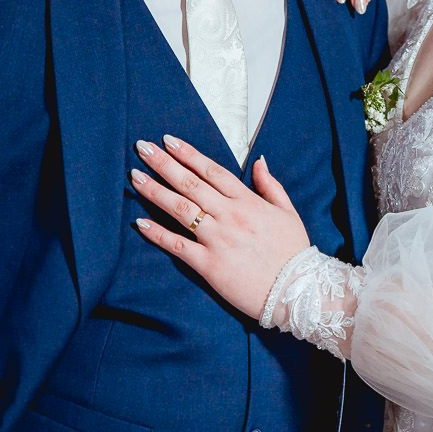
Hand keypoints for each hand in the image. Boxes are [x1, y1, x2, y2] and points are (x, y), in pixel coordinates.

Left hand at [132, 134, 310, 318]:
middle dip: (163, 163)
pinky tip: (140, 222)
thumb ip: (271, 185)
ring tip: (135, 177)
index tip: (168, 140)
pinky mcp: (209, 264)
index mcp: (248, 201)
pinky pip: (178, 245)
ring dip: (155, 191)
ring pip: (180, 209)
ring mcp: (218, 239)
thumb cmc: (293, 252)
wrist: (297, 291)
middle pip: (190, 183)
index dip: (188, 153)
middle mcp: (230, 216)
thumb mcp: (288, 212)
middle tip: (142, 148)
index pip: (212, 170)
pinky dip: (157, 233)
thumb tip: (259, 160)